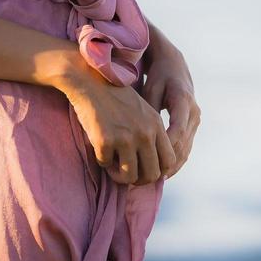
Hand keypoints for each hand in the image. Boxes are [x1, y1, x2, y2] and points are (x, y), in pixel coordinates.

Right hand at [59, 65, 177, 185]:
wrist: (92, 81)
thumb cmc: (116, 99)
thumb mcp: (143, 113)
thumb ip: (152, 135)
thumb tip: (157, 170)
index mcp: (156, 125)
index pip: (169, 161)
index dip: (158, 172)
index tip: (145, 171)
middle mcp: (145, 132)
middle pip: (152, 175)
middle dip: (139, 179)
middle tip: (127, 173)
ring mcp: (126, 137)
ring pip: (129, 176)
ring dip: (119, 175)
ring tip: (112, 165)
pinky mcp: (105, 140)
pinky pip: (106, 165)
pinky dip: (102, 161)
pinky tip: (100, 149)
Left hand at [141, 41, 199, 179]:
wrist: (174, 65)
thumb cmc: (157, 76)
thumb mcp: (149, 89)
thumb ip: (147, 112)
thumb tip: (140, 138)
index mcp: (183, 100)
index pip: (176, 131)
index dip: (164, 150)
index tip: (148, 163)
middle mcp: (193, 111)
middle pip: (182, 144)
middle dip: (166, 163)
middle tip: (149, 178)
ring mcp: (195, 119)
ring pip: (186, 149)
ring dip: (171, 166)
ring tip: (154, 179)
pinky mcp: (193, 125)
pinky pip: (186, 148)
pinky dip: (175, 161)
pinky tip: (162, 173)